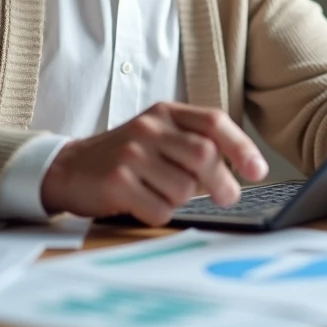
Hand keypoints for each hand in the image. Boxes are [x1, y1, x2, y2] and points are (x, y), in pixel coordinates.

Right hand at [40, 102, 268, 225]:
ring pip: (184, 187)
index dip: (241, 146)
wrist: (67, 168)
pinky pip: (159, 209)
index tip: (258, 170)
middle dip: (222, 182)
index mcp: (165, 112)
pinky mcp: (117, 181)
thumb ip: (193, 142)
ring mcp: (131, 154)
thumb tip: (239, 171)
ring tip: (163, 194)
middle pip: (204, 155)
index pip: (213, 122)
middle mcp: (149, 127)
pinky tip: (144, 205)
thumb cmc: (123, 156)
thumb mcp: (157, 135)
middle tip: (228, 197)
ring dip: (183, 200)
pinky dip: (159, 214)